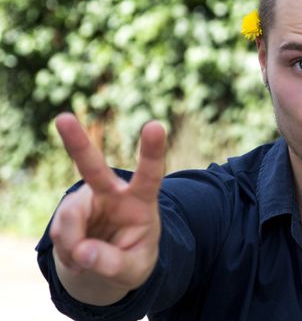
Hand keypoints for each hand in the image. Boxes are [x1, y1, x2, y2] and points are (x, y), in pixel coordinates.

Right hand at [50, 113, 165, 300]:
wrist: (111, 261)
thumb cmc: (133, 257)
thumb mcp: (135, 269)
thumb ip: (114, 264)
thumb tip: (82, 253)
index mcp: (141, 201)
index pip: (150, 175)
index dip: (152, 151)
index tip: (155, 125)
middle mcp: (112, 193)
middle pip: (94, 169)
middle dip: (77, 143)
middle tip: (63, 119)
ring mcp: (87, 201)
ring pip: (70, 218)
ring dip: (74, 246)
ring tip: (88, 259)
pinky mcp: (68, 211)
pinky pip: (58, 233)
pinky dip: (67, 252)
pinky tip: (79, 254)